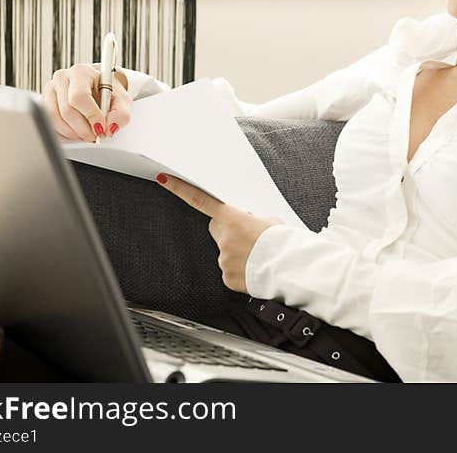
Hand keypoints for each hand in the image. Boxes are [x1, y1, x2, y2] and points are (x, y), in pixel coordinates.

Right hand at [41, 63, 130, 141]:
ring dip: (74, 132)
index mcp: (82, 72)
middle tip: (96, 135)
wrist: (99, 87)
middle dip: (83, 128)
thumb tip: (109, 128)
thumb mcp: (123, 100)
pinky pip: (50, 121)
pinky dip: (65, 132)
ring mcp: (51, 89)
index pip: (80, 96)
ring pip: (56, 118)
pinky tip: (77, 131)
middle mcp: (63, 77)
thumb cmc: (109, 92)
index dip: (90, 116)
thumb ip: (121, 114)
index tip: (101, 128)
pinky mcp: (45, 101)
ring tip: (88, 134)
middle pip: (67, 110)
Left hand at [156, 173, 283, 293]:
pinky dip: (241, 271)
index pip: (201, 200)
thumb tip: (247, 227)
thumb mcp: (270, 222)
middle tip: (249, 237)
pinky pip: (231, 272)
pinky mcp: (227, 278)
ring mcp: (224, 260)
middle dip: (228, 232)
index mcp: (233, 219)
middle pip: (217, 230)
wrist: (292, 268)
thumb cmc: (284, 243)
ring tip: (259, 257)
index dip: (180, 189)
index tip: (164, 179)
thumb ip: (251, 221)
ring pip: (226, 253)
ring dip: (239, 254)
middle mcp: (224, 239)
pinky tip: (255, 270)